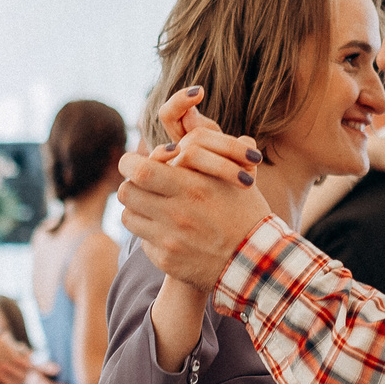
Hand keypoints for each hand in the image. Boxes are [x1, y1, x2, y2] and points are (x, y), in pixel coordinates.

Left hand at [115, 127, 273, 292]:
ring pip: (128, 217)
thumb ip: (207, 150)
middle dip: (132, 184)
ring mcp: (169, 241)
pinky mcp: (166, 261)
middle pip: (127, 192)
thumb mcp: (234, 175)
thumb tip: (187, 122)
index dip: (131, 163)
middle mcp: (177, 215)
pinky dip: (152, 235)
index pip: (139, 170)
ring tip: (155, 207)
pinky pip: (143, 241)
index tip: (135, 162)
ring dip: (138, 209)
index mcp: (193, 188)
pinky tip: (171, 233)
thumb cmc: (246, 211)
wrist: (257, 261)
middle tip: (143, 184)